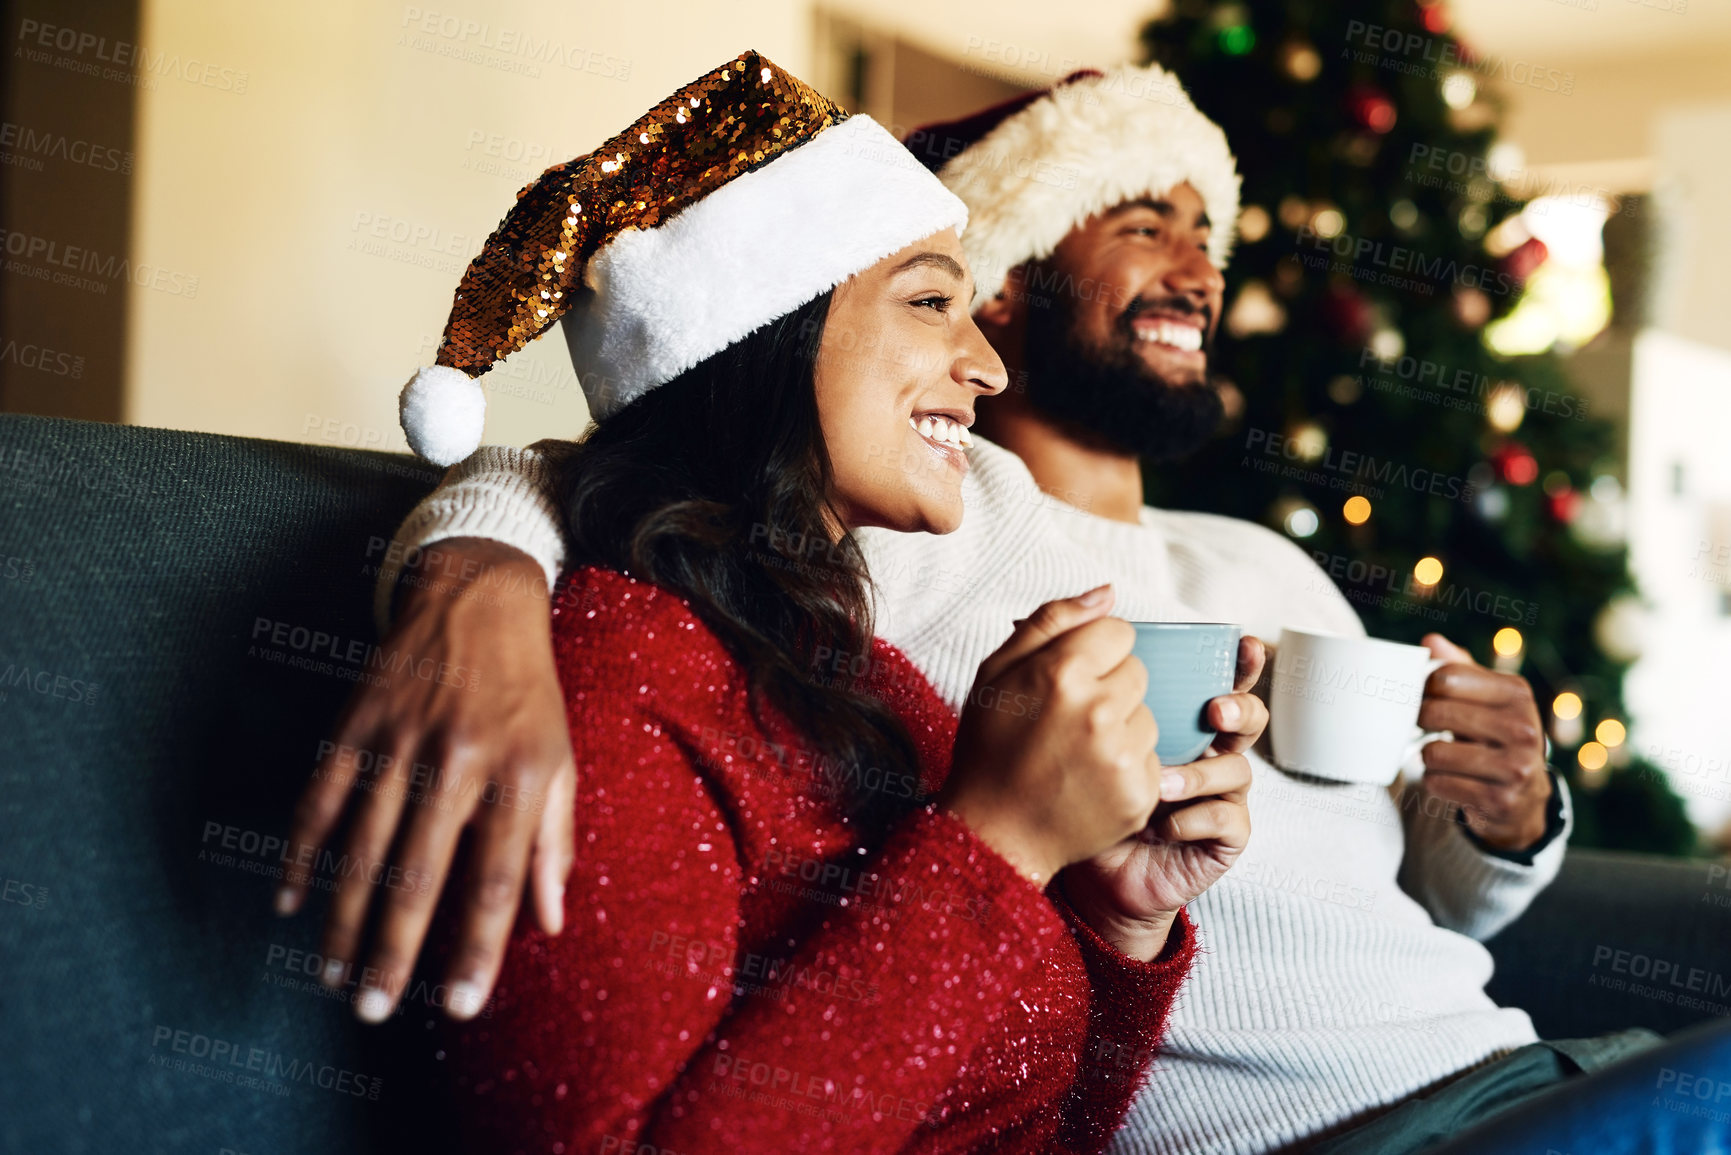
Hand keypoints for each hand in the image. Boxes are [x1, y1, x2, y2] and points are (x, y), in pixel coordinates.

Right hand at [277, 538, 575, 1022]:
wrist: (478, 596)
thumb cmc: (528, 692)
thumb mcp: (560, 759)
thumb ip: (554, 842)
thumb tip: (549, 924)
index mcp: (520, 772)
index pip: (496, 880)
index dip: (478, 950)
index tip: (460, 1007)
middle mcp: (459, 758)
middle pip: (419, 875)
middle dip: (393, 952)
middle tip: (372, 1011)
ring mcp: (401, 739)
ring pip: (362, 847)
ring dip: (343, 920)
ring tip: (334, 978)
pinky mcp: (356, 721)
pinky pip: (319, 798)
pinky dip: (299, 852)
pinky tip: (287, 902)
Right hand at [939, 585, 1162, 885]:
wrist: (994, 832)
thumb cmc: (990, 747)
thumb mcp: (997, 672)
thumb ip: (1051, 621)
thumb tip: (1108, 592)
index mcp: (1062, 672)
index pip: (1119, 632)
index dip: (1094, 652)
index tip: (1069, 679)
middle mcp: (1098, 711)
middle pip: (1138, 672)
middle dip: (1111, 688)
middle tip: (1070, 720)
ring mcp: (1122, 755)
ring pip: (1148, 715)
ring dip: (1122, 727)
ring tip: (1079, 753)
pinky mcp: (1140, 792)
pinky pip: (1152, 757)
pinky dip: (1128, 767)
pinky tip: (1092, 780)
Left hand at [1059, 636, 1264, 960]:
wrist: (1084, 869)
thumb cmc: (1082, 794)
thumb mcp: (1073, 730)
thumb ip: (1073, 669)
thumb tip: (1054, 611)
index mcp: (1181, 719)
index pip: (1217, 680)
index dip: (1238, 662)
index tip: (1239, 642)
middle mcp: (1207, 752)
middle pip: (1248, 718)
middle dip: (1241, 706)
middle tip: (1214, 707)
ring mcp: (1218, 795)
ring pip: (1239, 769)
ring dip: (1203, 772)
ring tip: (1162, 780)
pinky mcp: (1220, 839)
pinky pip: (1228, 820)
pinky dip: (1196, 818)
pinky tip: (1162, 823)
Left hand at [1413, 633, 1551, 850]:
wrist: (1525, 797)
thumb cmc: (1494, 736)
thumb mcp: (1485, 698)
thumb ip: (1458, 668)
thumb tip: (1430, 641)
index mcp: (1517, 693)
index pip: (1444, 677)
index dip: (1424, 688)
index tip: (1426, 698)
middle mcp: (1524, 728)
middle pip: (1435, 712)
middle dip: (1420, 722)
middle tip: (1426, 728)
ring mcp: (1516, 767)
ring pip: (1432, 752)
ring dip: (1428, 756)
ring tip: (1445, 757)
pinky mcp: (1501, 800)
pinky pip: (1437, 783)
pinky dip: (1436, 782)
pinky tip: (1453, 780)